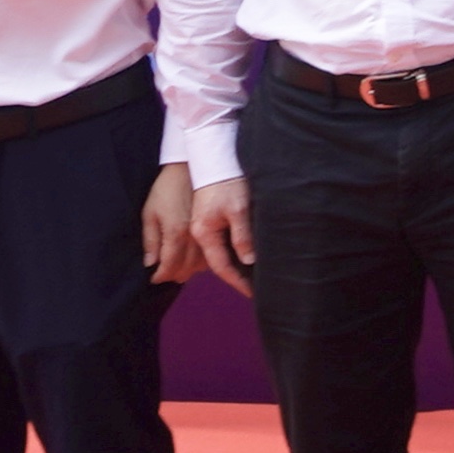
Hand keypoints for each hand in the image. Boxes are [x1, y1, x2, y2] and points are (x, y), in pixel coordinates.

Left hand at [138, 161, 207, 287]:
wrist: (189, 170)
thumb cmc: (166, 190)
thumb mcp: (150, 213)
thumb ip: (150, 240)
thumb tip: (150, 264)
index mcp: (176, 233)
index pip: (169, 266)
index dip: (160, 276)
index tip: (153, 279)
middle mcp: (194, 238)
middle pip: (185, 270)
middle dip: (172, 275)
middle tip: (164, 274)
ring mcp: (207, 235)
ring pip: (200, 266)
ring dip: (187, 271)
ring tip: (177, 269)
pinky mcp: (216, 230)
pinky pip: (210, 255)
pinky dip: (200, 263)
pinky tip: (193, 260)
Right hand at [189, 178, 259, 292]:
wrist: (214, 159)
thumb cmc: (227, 182)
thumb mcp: (239, 209)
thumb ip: (242, 236)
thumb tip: (249, 260)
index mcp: (203, 233)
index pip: (221, 266)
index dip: (237, 281)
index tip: (252, 293)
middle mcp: (199, 233)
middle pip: (216, 263)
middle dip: (234, 278)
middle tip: (254, 290)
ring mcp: (201, 227)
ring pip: (216, 255)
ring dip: (232, 267)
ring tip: (251, 278)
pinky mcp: (207, 220)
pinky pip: (217, 244)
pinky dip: (230, 253)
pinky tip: (244, 257)